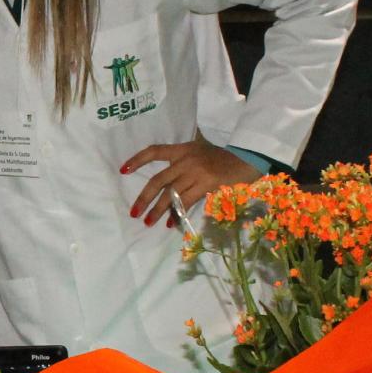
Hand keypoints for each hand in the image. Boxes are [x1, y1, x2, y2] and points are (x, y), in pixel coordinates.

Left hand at [122, 138, 261, 228]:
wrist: (248, 158)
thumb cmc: (224, 158)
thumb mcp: (202, 152)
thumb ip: (184, 163)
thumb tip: (166, 187)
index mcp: (183, 148)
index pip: (154, 151)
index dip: (137, 160)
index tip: (123, 170)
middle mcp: (186, 159)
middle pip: (158, 180)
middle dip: (143, 198)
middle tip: (134, 212)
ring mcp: (196, 171)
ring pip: (170, 194)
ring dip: (158, 210)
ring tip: (148, 222)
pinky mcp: (206, 183)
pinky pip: (186, 202)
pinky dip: (176, 214)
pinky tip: (170, 223)